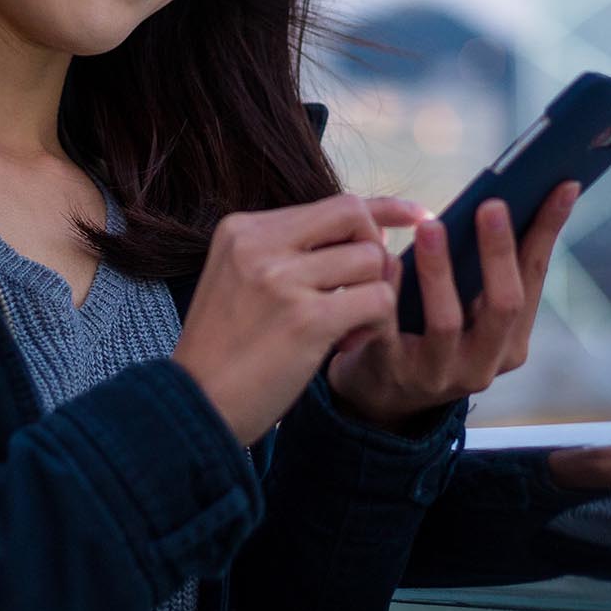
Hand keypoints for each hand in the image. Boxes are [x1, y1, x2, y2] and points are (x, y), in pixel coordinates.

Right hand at [172, 193, 430, 445]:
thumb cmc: (225, 349)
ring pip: (371, 259)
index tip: (416, 214)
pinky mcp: (306, 319)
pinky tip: (349, 342)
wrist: (194, 407)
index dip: (380, 209)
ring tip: (348, 326)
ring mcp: (282, 280)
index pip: (331, 202)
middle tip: (369, 284)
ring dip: (374, 294)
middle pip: (354, 216)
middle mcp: (260, 244)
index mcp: (243, 229)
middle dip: (376, 247)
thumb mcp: (240, 279)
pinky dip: (376, 322)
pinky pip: (377, 299)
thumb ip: (289, 250)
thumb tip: (367, 226)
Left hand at [324, 182, 578, 433]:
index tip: (560, 184)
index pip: (534, 277)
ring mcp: (438, 372)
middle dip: (499, 252)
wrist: (382, 392)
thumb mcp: (470, 308)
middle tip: (492, 204)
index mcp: (512, 342)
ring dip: (440, 270)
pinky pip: (389, 331)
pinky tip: (387, 259)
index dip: (548, 229)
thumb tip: (512, 194)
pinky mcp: (391, 371)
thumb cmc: (431, 330)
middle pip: (504, 305)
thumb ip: (488, 266)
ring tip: (431, 226)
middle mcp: (484, 363)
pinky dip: (390, 290)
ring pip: (447, 322)